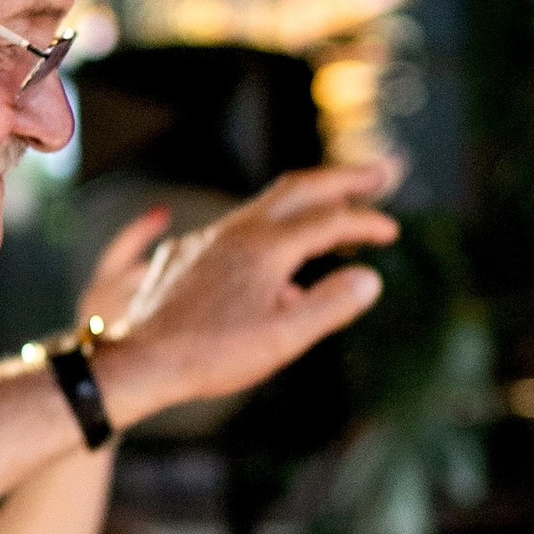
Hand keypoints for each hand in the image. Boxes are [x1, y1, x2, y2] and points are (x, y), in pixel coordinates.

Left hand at [92, 159, 399, 426]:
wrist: (141, 360)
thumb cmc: (213, 355)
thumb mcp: (283, 338)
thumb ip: (331, 305)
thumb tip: (370, 278)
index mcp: (267, 247)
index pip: (330, 221)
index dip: (366, 223)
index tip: (392, 232)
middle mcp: (238, 231)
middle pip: (300, 187)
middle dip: (343, 179)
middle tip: (380, 173)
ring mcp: (208, 238)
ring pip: (266, 206)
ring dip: (306, 203)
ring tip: (333, 212)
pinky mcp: (186, 253)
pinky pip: (238, 231)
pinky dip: (270, 231)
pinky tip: (273, 261)